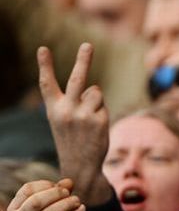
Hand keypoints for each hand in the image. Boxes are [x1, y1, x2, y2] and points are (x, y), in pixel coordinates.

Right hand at [8, 179, 83, 210]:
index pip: (27, 189)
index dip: (45, 184)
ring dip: (67, 205)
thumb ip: (55, 194)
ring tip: (77, 201)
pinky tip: (82, 209)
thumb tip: (69, 181)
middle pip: (37, 202)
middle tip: (68, 193)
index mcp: (14, 210)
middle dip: (56, 194)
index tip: (57, 186)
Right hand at [38, 44, 112, 207]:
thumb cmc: (72, 139)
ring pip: (96, 91)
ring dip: (95, 100)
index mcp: (53, 109)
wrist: (80, 165)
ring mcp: (83, 115)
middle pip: (77, 79)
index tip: (43, 48)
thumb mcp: (65, 120)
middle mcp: (66, 110)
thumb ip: (75, 101)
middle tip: (87, 45)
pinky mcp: (99, 120)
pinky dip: (102, 111)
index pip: (47, 84)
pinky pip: (103, 104)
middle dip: (82, 60)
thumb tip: (94, 87)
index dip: (45, 66)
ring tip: (89, 118)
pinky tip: (96, 127)